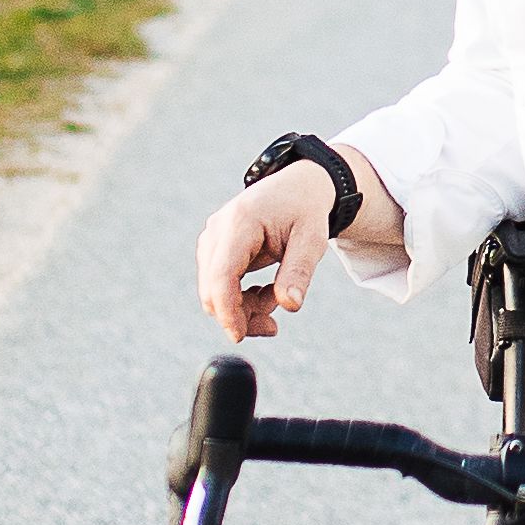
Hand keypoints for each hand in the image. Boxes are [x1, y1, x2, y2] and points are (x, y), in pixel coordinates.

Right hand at [198, 154, 396, 337]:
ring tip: (278, 297)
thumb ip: (299, 272)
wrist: (299, 188)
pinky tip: (267, 291)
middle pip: (213, 288)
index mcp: (241, 222)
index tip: (239, 336)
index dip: (227, 310)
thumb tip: (290, 306)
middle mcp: (218, 229)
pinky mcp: (215, 248)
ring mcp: (213, 238)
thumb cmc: (306, 211)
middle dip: (240, 315)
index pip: (222, 274)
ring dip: (243, 307)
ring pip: (214, 291)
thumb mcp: (312, 240)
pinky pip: (219, 285)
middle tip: (274, 324)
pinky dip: (240, 297)